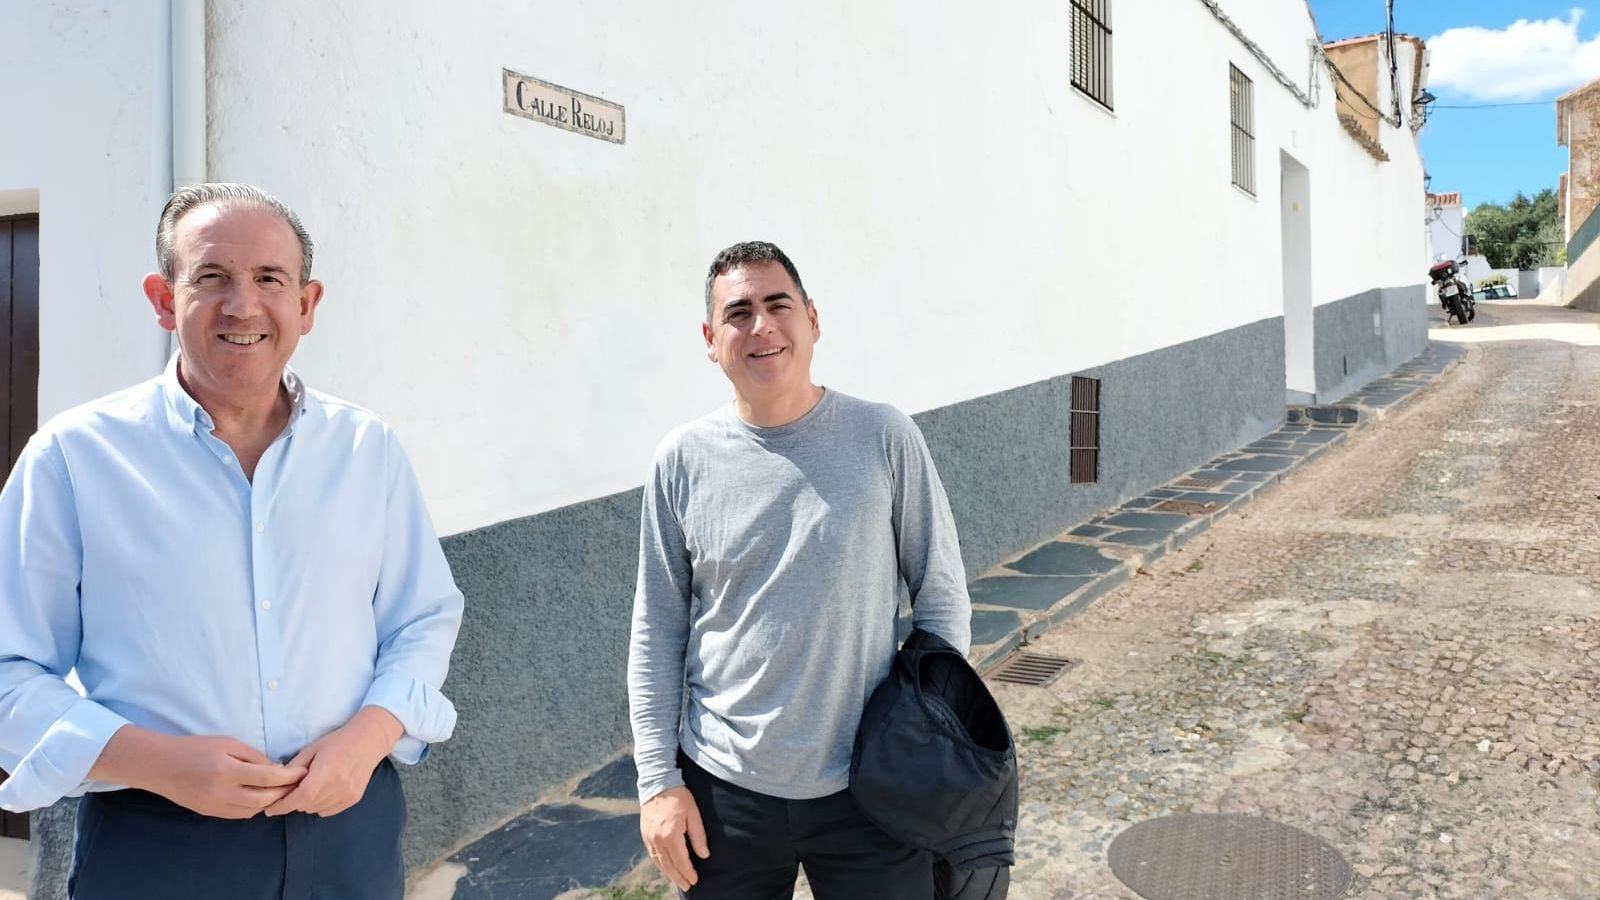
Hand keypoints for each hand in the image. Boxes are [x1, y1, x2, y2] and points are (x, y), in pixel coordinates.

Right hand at [91, 727, 306, 818]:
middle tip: (297, 784)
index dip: (289, 777)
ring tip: (281, 790)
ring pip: (253, 810)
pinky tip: (259, 796)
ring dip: (270, 802)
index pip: (267, 778)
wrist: (161, 766)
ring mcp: (214, 805)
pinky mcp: (209, 813)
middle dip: (284, 792)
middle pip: (263, 799)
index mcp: (226, 770)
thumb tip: (277, 768)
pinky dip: (253, 807)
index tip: (303, 772)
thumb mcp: (227, 743)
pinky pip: (239, 814)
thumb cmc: (195, 748)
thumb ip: (253, 756)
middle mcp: (221, 792)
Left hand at [263, 706, 402, 816]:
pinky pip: (327, 811)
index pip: (300, 797)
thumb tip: (276, 785)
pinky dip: (320, 805)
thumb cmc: (337, 742)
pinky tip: (323, 791)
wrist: (368, 741)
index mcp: (326, 772)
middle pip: (306, 805)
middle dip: (294, 801)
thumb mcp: (311, 750)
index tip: (269, 809)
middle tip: (291, 789)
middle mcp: (338, 786)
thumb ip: (294, 768)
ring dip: (307, 803)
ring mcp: (347, 794)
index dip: (282, 805)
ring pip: (315, 809)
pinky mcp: (353, 799)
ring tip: (310, 786)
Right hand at [639, 786, 709, 891]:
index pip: (681, 861)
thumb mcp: (694, 814)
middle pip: (668, 865)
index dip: (688, 872)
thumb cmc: (679, 797)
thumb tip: (704, 855)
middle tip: (687, 886)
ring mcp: (649, 837)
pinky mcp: (644, 834)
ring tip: (678, 880)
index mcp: (671, 835)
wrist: (658, 783)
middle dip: (678, 877)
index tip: (695, 880)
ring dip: (668, 873)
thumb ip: (698, 836)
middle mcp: (657, 839)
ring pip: (659, 862)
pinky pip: (652, 854)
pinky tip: (665, 866)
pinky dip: (659, 863)